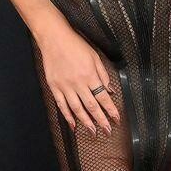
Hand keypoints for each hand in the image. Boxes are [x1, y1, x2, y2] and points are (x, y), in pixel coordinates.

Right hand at [35, 21, 119, 137]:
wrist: (54, 38)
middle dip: (101, 121)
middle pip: (91, 107)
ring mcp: (65, 86)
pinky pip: (62, 105)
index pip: (103, 98)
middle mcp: (78, 83)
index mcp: (90, 75)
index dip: (111, 110)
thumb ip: (103, 75)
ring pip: (77, 109)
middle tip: (107, 131)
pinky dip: (68, 116)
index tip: (116, 119)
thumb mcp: (95, 57)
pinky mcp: (54, 87)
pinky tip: (73, 124)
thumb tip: (110, 91)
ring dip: (86, 122)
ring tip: (92, 132)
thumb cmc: (75, 45)